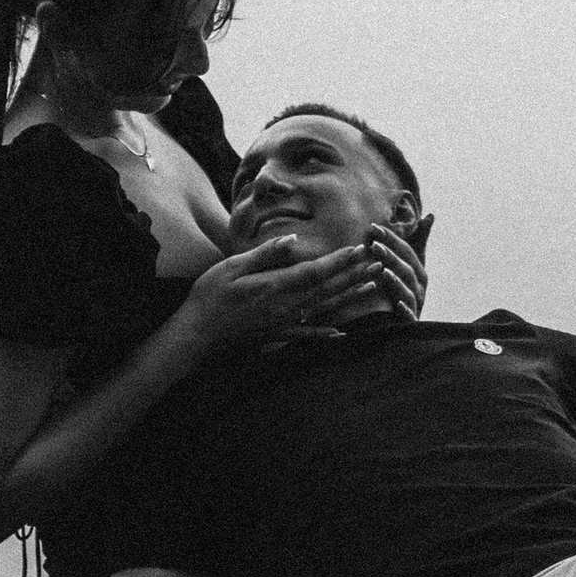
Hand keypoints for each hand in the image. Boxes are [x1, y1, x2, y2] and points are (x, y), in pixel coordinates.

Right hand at [174, 233, 394, 363]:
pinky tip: (342, 332)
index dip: (340, 261)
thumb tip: (293, 241)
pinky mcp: (277, 334)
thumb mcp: (232, 267)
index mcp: (275, 287)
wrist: (196, 335)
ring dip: (350, 295)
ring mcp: (283, 323)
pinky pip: (308, 333)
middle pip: (328, 288)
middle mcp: (286, 307)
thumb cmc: (210, 296)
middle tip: (379, 261)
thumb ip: (265, 255)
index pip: (316, 271)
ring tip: (372, 284)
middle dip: (355, 274)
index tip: (360, 249)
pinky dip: (327, 332)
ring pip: (324, 308)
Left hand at [365, 221, 428, 321]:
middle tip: (373, 244)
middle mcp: (420, 287)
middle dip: (391, 256)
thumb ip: (419, 241)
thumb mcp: (413, 265)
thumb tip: (430, 215)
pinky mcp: (411, 323)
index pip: (407, 251)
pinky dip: (405, 309)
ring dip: (396, 281)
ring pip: (408, 291)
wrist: (406, 326)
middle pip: (407, 269)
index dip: (391, 238)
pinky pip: (410, 316)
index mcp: (419, 272)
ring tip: (383, 271)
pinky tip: (396, 304)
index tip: (373, 227)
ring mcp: (416, 305)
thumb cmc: (408, 289)